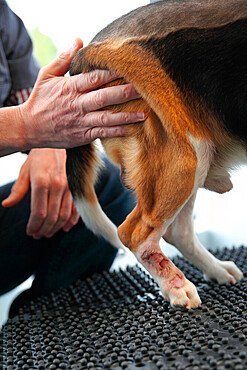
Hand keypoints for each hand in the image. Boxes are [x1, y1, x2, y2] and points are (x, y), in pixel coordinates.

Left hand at [2, 148, 78, 238]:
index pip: (38, 212)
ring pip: (64, 215)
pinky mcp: (76, 189)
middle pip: (52, 216)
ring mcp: (69, 188)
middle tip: (37, 235)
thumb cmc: (39, 157)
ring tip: (47, 233)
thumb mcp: (25, 171)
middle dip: (44, 229)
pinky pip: (75, 210)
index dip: (34, 225)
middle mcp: (57, 185)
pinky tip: (64, 228)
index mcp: (42, 181)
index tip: (29, 232)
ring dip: (55, 228)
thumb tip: (7, 204)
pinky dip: (71, 221)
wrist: (59, 145)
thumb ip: (18, 190)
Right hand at [19, 38, 143, 149]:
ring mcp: (81, 122)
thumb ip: (64, 59)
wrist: (30, 127)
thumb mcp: (47, 75)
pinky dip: (116, 132)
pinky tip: (130, 129)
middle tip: (143, 88)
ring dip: (126, 116)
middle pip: (104, 97)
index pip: (94, 78)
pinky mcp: (82, 135)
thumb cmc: (40, 99)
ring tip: (143, 114)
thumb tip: (79, 40)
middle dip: (125, 92)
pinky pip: (102, 133)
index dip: (112, 72)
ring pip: (107, 118)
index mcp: (70, 88)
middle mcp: (77, 105)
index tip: (129, 68)